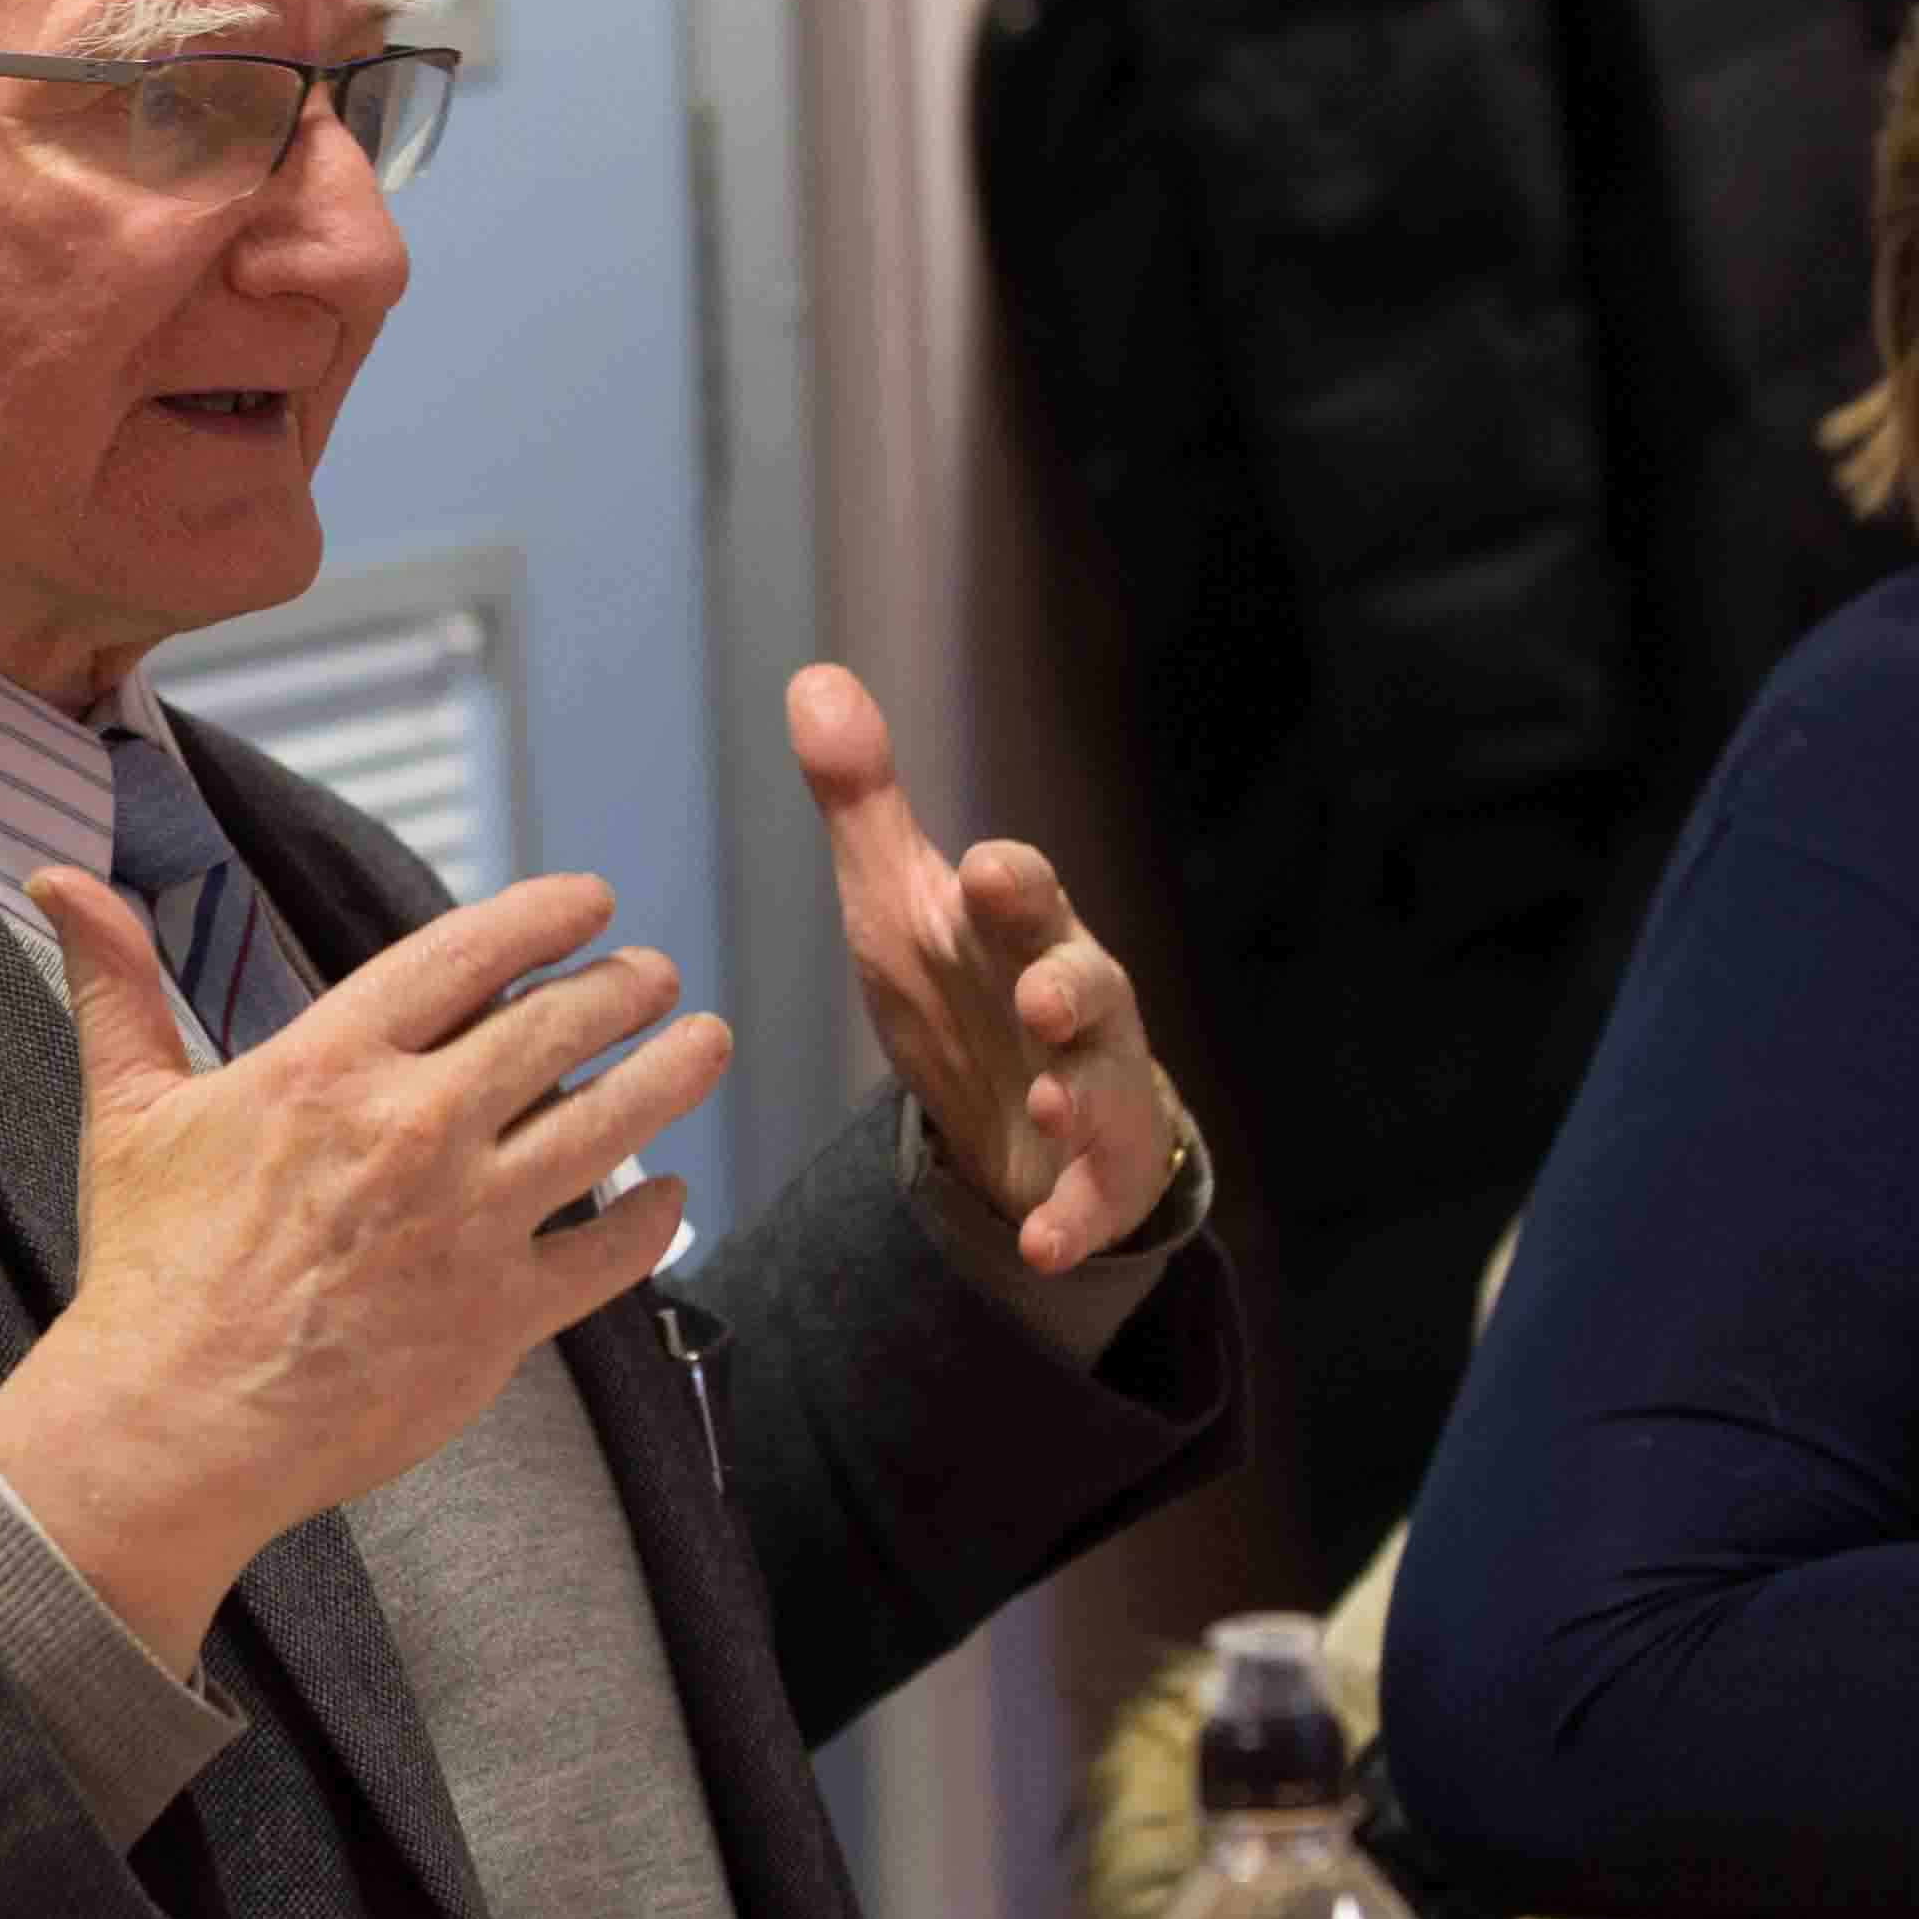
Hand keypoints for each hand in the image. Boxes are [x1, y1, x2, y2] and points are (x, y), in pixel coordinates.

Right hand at [0, 868, 725, 1672]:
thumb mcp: (125, 1110)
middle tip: (655, 975)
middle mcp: (414, 1130)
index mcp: (330, 1066)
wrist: (172, 1426)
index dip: (544, 915)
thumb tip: (61, 882)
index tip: (590, 900)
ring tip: (704, 1043)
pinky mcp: (498, 1318)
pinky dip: (651, 1219)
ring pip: (610, 1123)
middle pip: (559, 1027)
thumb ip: (115, 985)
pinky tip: (670, 1196)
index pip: (467, 953)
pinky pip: (607, 1255)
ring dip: (672, 1073)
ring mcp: (467, 1225)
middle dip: (625, 986)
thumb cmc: (147, 1271)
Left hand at [787, 662, 1176, 1270]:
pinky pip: (1093, 1200)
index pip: (1025, 895)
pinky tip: (1040, 1241)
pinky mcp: (1096, 1174)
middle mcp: (1073, 1003)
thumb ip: (862, 801)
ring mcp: (1094, 1088)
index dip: (1012, 884)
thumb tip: (812, 677)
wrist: (1021, 1111)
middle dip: (1068, 981)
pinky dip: (1072, 1218)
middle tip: (1037, 987)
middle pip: (1087, 983)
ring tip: (1047, 1098)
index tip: (984, 867)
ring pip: (1105, 1085)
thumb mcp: (900, 900)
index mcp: (1021, 930)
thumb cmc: (964, 984)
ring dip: (1080, 1092)